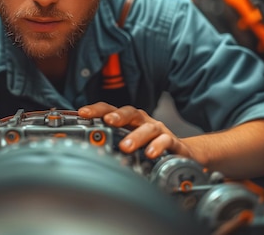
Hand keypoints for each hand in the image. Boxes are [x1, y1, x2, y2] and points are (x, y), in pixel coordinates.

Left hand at [78, 102, 194, 160]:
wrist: (181, 153)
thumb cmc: (149, 146)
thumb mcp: (128, 143)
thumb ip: (109, 142)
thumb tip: (83, 147)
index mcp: (129, 121)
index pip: (111, 110)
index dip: (97, 110)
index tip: (82, 113)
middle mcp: (143, 122)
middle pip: (130, 113)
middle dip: (118, 116)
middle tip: (107, 121)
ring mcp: (159, 131)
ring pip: (148, 128)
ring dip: (136, 136)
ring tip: (125, 147)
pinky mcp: (173, 143)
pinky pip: (166, 141)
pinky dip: (158, 146)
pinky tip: (150, 153)